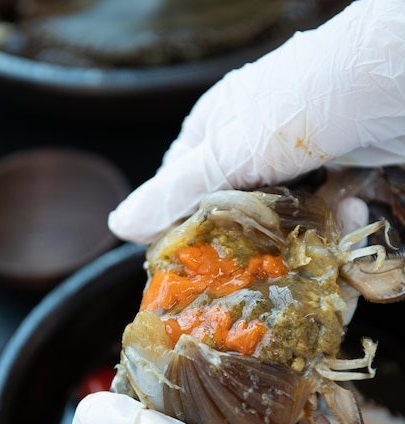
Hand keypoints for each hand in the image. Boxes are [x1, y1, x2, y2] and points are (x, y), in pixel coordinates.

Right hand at [109, 0, 404, 244]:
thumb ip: (178, 190)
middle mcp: (253, 142)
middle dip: (243, 241)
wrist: (394, 76)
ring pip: (281, 213)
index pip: (180, 188)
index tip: (187, 266)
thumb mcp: (231, 149)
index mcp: (215, 128)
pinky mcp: (337, 167)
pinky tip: (345, 221)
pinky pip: (323, 208)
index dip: (179, 227)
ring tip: (304, 254)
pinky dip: (333, 221)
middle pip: (233, 207)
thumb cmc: (303, 98)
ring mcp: (298, 156)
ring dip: (294, 235)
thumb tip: (119, 225)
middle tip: (245, 275)